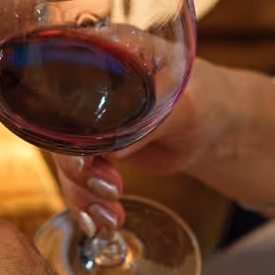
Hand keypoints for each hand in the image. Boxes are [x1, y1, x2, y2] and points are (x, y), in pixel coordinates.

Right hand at [55, 57, 236, 224]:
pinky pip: (78, 178)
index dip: (63, 123)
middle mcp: (87, 84)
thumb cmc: (207, 100)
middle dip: (79, 169)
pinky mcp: (94, 149)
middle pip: (59, 129)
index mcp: (106, 52)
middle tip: (109, 189)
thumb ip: (150, 123)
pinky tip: (100, 223)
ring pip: (66, 160)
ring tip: (111, 216)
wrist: (216, 123)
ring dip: (84, 193)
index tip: (84, 157)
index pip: (63, 83)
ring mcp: (88, 120)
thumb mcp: (186, 107)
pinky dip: (86, 203)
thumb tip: (112, 152)